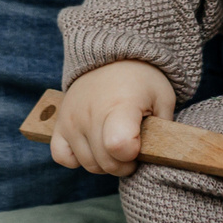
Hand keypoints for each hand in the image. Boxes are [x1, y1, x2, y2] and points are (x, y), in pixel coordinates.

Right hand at [46, 60, 175, 175]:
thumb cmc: (141, 81)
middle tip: (134, 151)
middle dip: (125, 165)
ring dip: (105, 163)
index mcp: (121, 106)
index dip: (133, 154)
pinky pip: (62, 156)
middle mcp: (91, 114)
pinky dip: (77, 159)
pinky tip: (92, 147)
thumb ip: (163, 130)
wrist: (112, 58)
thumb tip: (159, 156)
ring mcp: (71, 120)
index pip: (118, 145)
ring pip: (88, 165)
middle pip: (106, 163)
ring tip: (116, 145)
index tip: (140, 144)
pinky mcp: (59, 125)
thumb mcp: (163, 98)